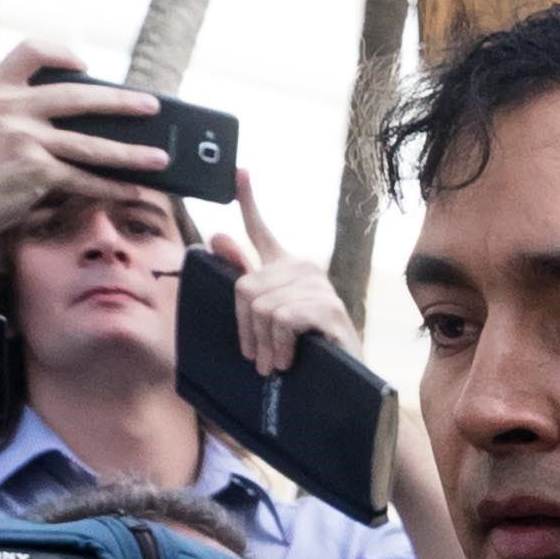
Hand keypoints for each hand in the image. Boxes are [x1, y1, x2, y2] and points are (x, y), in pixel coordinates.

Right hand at [0, 40, 178, 261]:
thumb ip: (17, 108)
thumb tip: (83, 113)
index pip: (29, 52)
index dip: (60, 53)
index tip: (85, 64)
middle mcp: (7, 108)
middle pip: (77, 96)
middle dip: (121, 102)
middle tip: (152, 107)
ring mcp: (21, 139)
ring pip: (91, 144)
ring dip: (132, 154)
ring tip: (160, 158)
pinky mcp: (34, 171)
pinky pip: (84, 179)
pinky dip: (112, 187)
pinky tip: (133, 190)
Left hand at [203, 172, 360, 378]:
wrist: (343, 387)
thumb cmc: (304, 352)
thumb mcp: (268, 318)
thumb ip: (243, 279)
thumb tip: (217, 235)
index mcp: (286, 268)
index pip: (261, 229)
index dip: (249, 199)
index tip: (239, 171)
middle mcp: (305, 268)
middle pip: (245, 286)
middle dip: (244, 327)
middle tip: (255, 357)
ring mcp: (320, 286)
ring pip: (260, 305)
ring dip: (262, 343)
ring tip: (273, 363)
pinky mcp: (329, 307)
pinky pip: (281, 319)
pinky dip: (278, 345)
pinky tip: (288, 360)